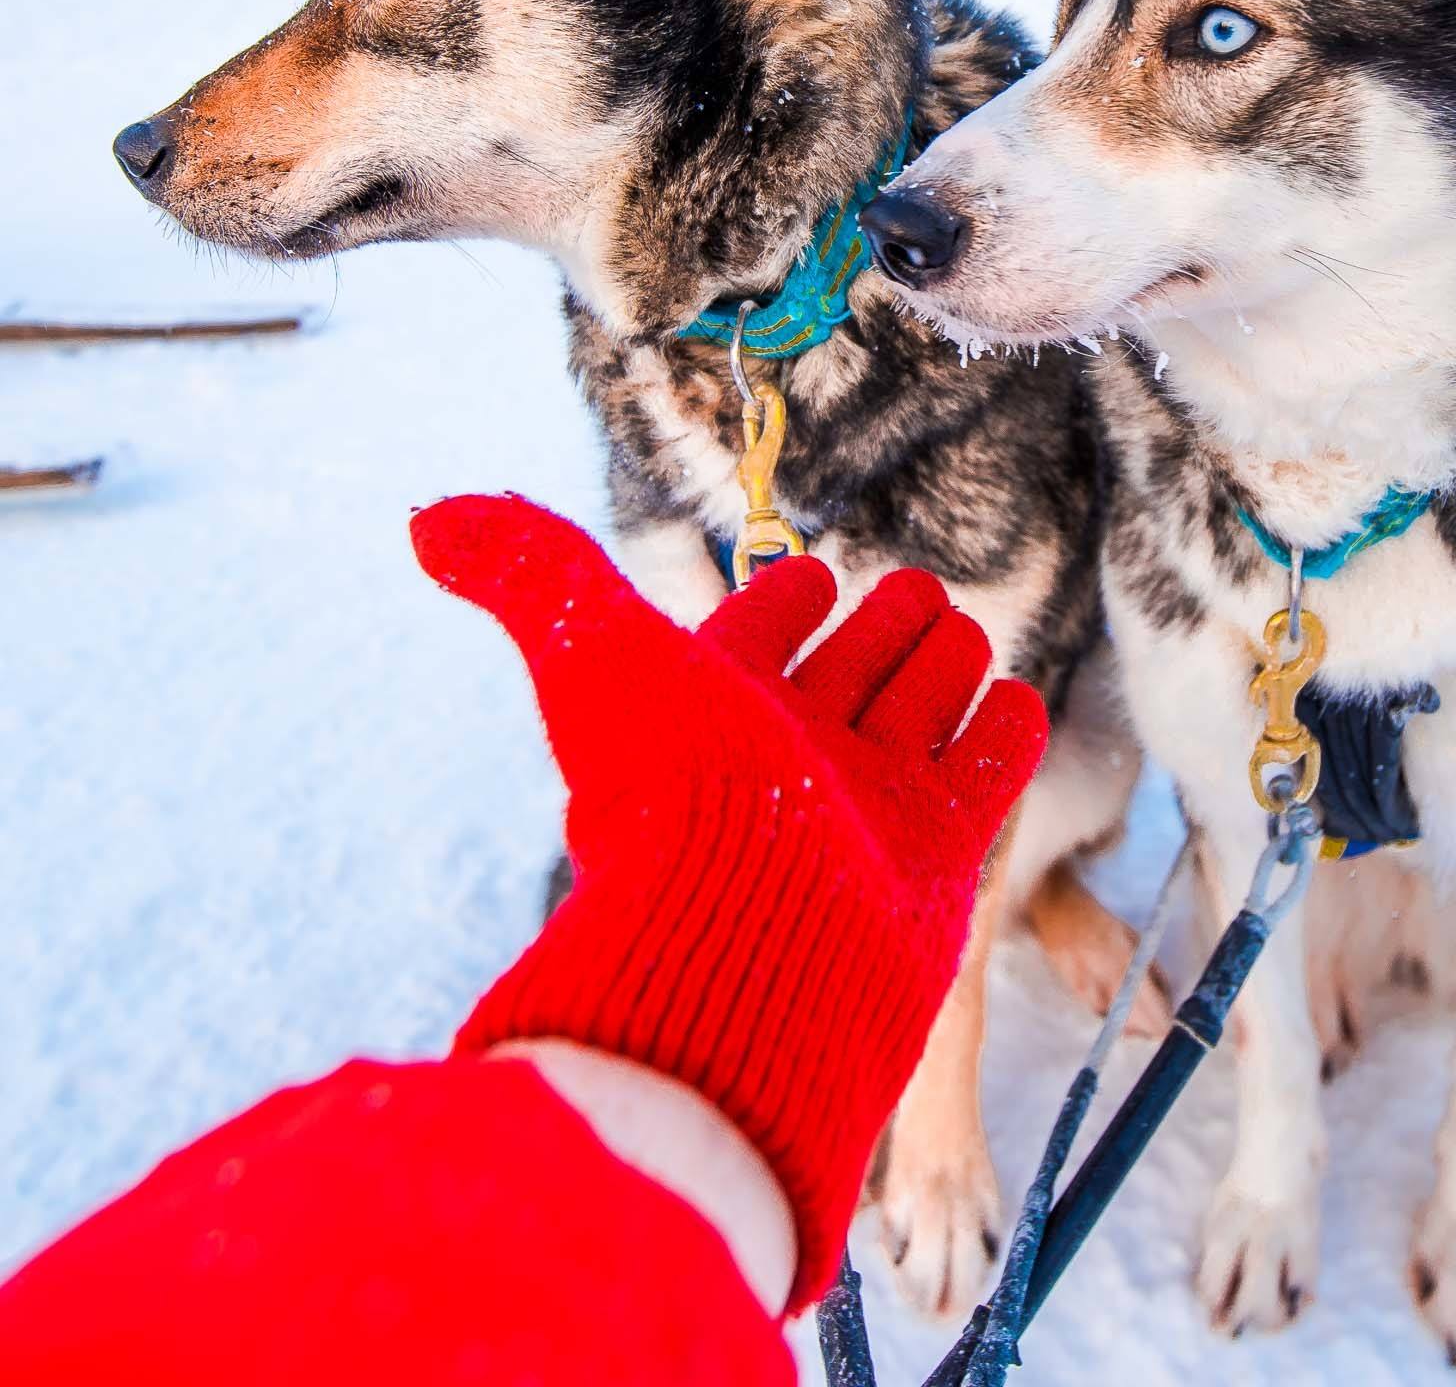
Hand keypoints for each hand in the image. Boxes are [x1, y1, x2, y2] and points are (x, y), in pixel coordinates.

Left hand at [409, 494, 1046, 1308]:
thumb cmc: (662, 802)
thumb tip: (425, 518)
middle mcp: (793, 756)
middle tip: (908, 594)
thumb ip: (526, 567)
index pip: (763, 633)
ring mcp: (871, 803)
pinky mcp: (941, 849)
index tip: (807, 583)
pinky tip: (1009, 702)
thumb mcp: (590, 652)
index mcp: (715, 708)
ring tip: (955, 632)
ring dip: (941, 661)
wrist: (743, 958)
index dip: (787, 601)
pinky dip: (1001, 729)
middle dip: (882, 625)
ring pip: (922, 703)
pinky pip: (987, 767)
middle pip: (852, 667)